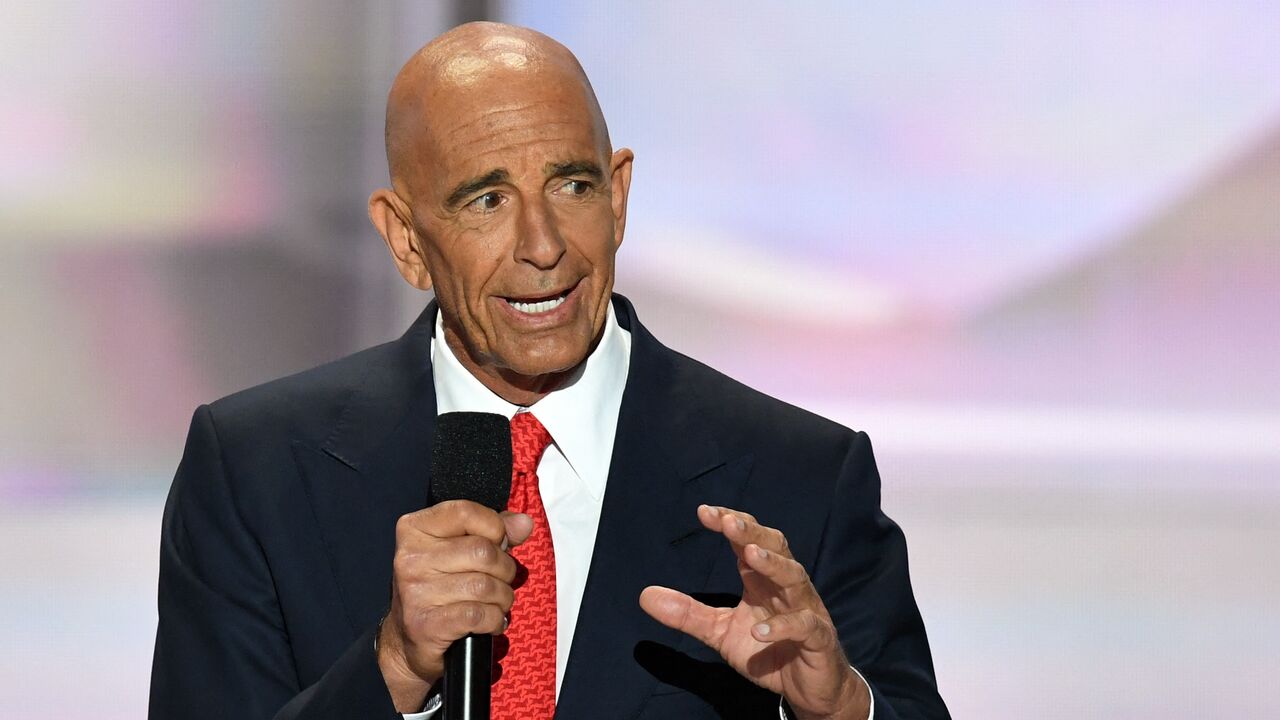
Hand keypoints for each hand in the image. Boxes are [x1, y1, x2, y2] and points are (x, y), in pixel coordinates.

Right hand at [377, 500, 533, 711]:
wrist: (408, 640)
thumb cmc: (439, 587)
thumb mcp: (459, 550)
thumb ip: (493, 531)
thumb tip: (524, 523)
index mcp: (415, 529)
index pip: (466, 512)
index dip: (495, 527)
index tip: (498, 543)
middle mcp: (410, 558)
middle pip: (482, 551)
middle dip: (504, 568)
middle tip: (500, 580)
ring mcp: (416, 592)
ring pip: (485, 586)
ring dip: (503, 597)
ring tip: (497, 603)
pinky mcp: (427, 625)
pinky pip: (480, 614)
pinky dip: (495, 619)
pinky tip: (490, 621)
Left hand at [639, 505, 870, 719]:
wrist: (808, 689)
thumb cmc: (768, 652)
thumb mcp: (721, 632)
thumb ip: (688, 613)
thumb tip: (645, 595)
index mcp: (761, 580)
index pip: (748, 540)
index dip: (729, 524)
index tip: (704, 512)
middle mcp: (785, 587)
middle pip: (775, 547)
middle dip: (752, 532)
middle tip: (728, 522)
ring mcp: (805, 609)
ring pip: (794, 576)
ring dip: (773, 564)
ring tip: (750, 555)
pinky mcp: (818, 638)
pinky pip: (804, 626)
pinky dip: (783, 626)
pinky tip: (761, 631)